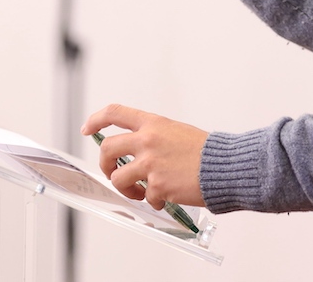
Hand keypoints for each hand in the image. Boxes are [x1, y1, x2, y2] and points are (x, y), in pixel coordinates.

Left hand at [81, 103, 207, 208]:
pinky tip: (166, 197)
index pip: (115, 113)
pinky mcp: (157, 186)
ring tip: (140, 192)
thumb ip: (154, 137)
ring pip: (118, 178)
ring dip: (126, 189)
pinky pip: (145, 197)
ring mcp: (150, 164)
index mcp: (153, 124)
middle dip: (105, 164)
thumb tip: (136, 149)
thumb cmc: (206, 151)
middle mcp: (147, 140)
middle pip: (107, 148)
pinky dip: (154, 200)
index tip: (87, 128)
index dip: (96, 119)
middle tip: (112, 172)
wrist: (225, 167)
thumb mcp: (176, 132)